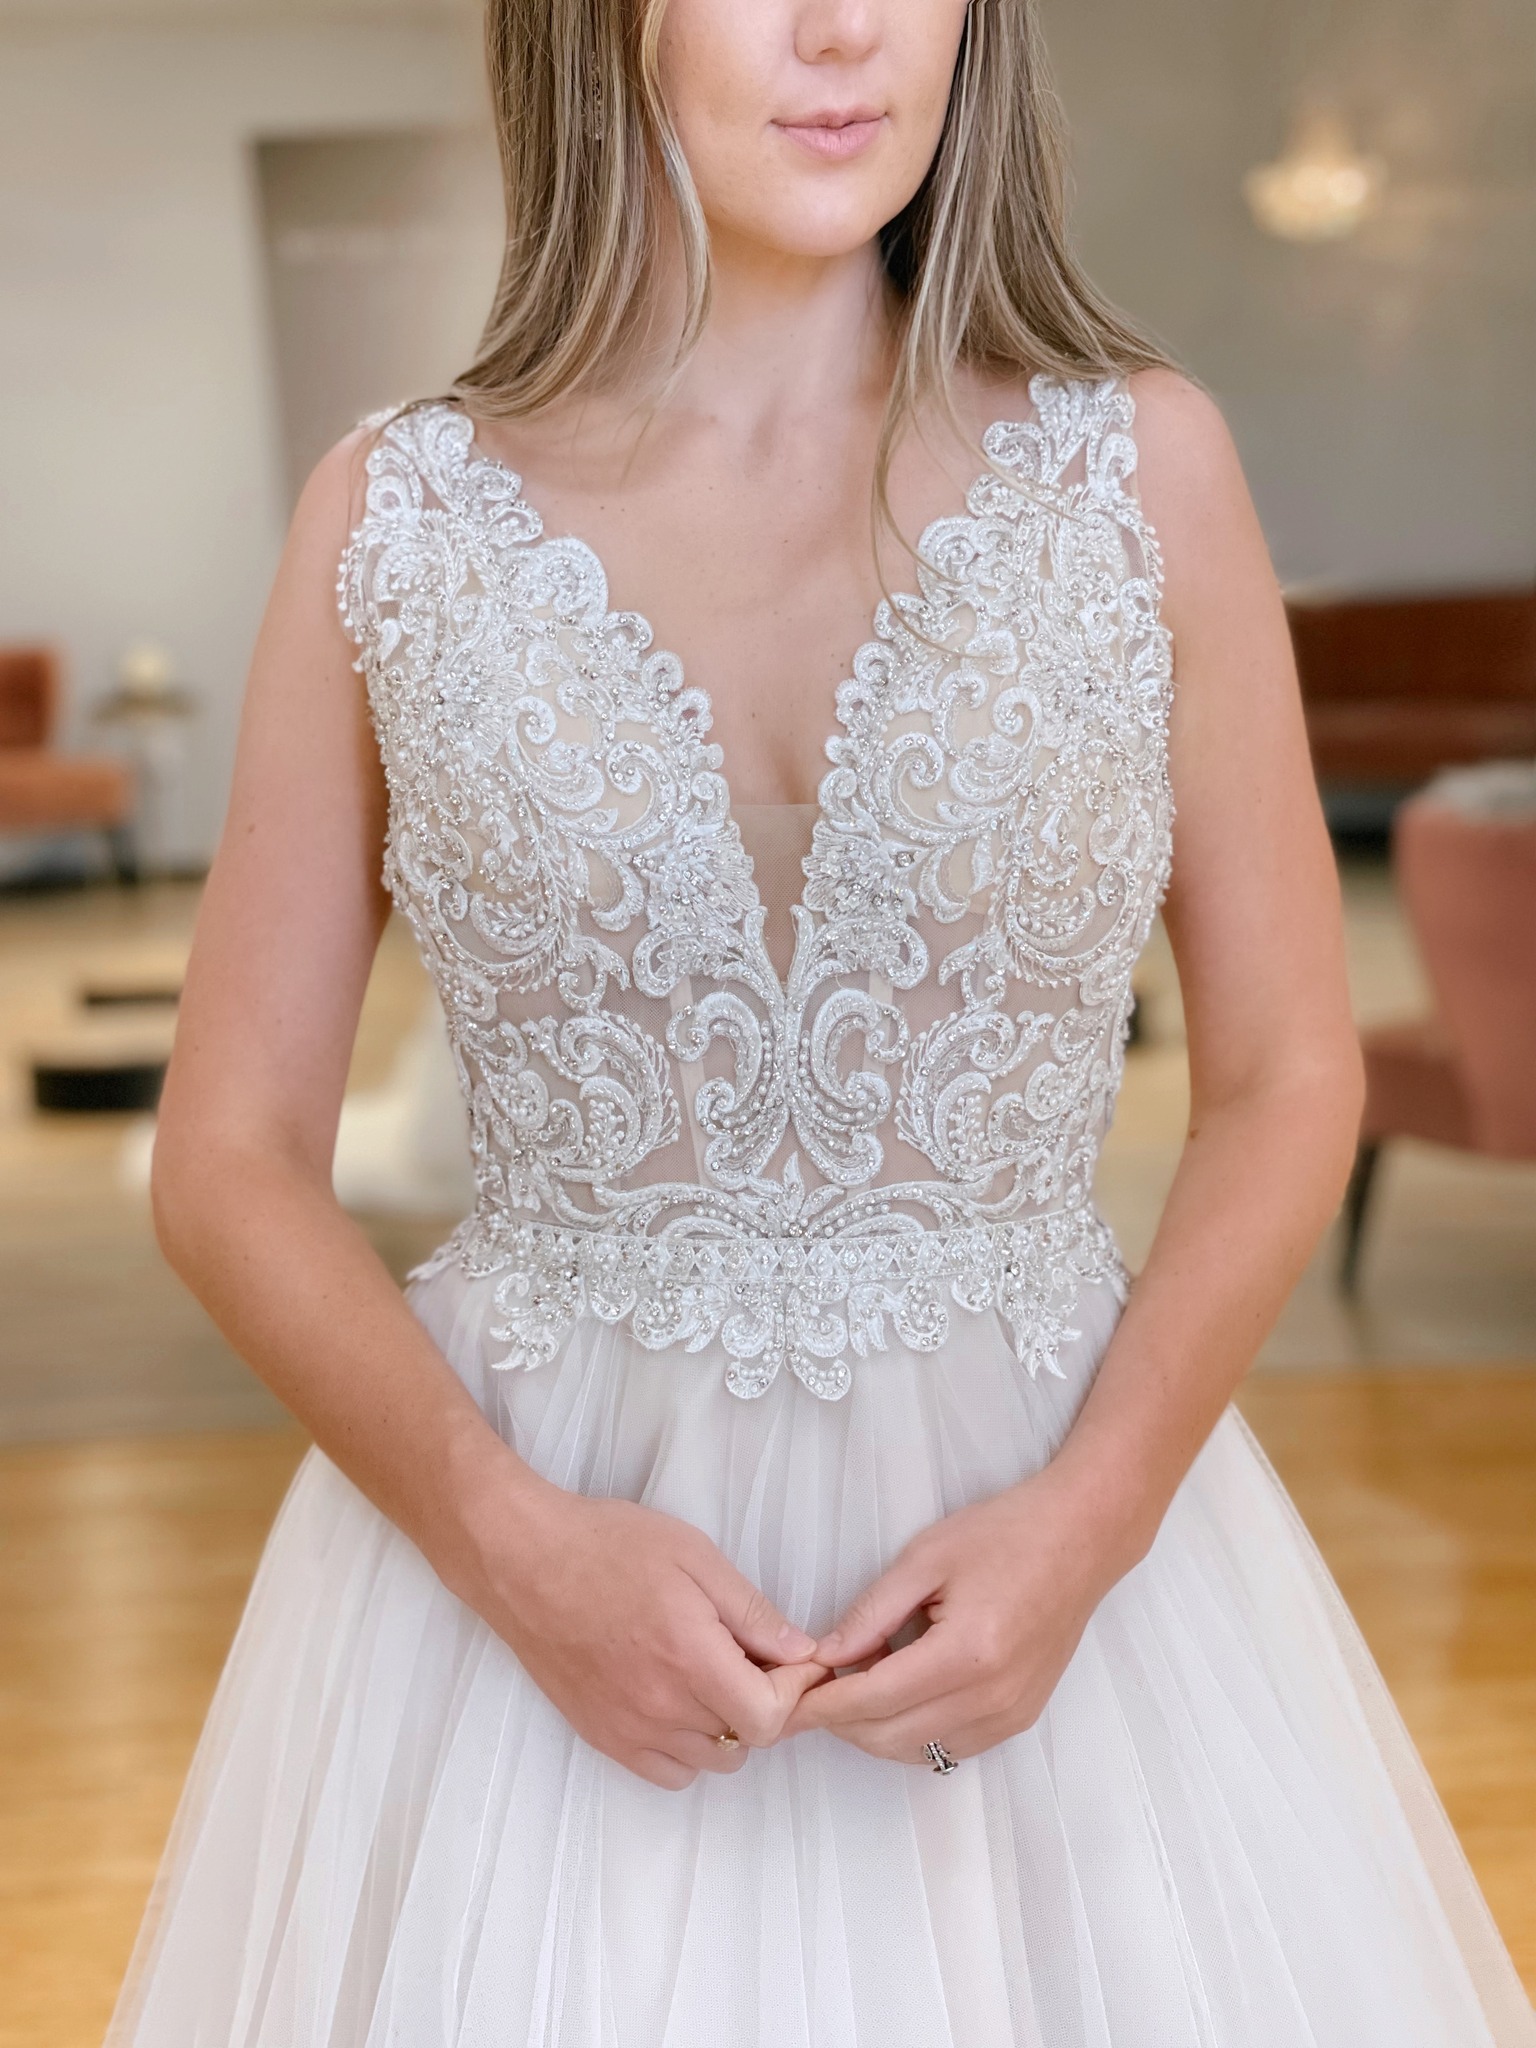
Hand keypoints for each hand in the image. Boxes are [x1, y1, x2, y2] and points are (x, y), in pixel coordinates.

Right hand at [451, 1470, 826, 1788]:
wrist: (524, 1561)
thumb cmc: (608, 1546)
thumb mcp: (695, 1556)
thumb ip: (752, 1611)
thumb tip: (801, 1650)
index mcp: (691, 1660)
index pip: (770, 1718)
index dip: (793, 1689)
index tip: (791, 1657)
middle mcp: (662, 1708)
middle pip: (747, 1741)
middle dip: (765, 1702)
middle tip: (753, 1658)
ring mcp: (629, 1730)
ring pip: (711, 1761)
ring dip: (728, 1726)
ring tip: (713, 1675)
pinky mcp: (602, 1737)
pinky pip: (668, 1773)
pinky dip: (687, 1749)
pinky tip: (679, 1702)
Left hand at [786, 1468, 1122, 1765]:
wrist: (1082, 1538)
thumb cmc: (1004, 1534)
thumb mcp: (926, 1558)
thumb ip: (871, 1613)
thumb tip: (824, 1657)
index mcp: (966, 1654)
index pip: (873, 1701)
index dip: (820, 1705)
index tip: (782, 1702)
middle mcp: (991, 1698)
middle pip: (889, 1737)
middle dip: (839, 1720)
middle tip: (810, 1685)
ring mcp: (1010, 1716)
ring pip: (916, 1750)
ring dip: (873, 1729)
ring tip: (855, 1680)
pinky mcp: (1020, 1719)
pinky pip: (948, 1747)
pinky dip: (911, 1731)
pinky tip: (898, 1691)